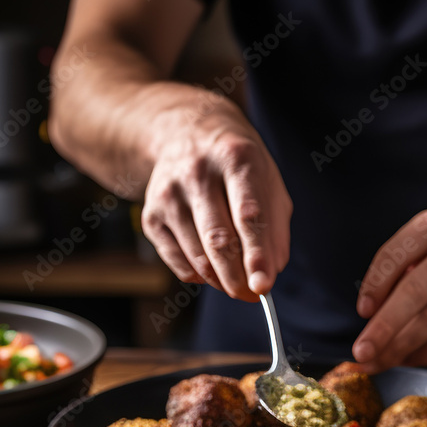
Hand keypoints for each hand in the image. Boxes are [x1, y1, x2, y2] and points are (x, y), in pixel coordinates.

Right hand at [141, 93, 292, 300]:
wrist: (184, 133)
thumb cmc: (236, 164)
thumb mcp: (268, 181)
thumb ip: (275, 227)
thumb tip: (270, 273)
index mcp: (235, 158)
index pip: (248, 216)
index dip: (257, 255)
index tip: (263, 286)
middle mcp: (197, 173)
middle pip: (218, 241)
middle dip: (237, 278)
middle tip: (250, 294)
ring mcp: (169, 194)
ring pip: (197, 257)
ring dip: (220, 280)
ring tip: (234, 280)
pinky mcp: (151, 214)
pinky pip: (177, 262)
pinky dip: (198, 275)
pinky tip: (210, 267)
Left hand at [351, 206, 426, 371]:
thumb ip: (400, 265)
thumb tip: (373, 314)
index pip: (396, 255)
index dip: (375, 286)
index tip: (362, 312)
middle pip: (416, 294)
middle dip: (383, 329)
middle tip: (361, 352)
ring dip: (401, 348)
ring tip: (378, 362)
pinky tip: (408, 359)